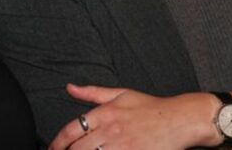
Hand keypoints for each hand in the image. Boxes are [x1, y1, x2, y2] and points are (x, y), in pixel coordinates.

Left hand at [49, 84, 217, 149]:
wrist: (179, 120)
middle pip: (78, 148)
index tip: (53, 148)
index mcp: (105, 113)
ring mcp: (122, 146)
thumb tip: (70, 88)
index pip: (72, 129)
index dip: (58, 142)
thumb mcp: (120, 94)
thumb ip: (92, 92)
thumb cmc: (151, 107)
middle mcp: (111, 130)